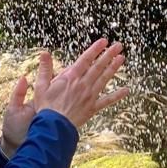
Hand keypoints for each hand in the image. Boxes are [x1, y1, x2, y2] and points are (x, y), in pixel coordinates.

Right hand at [1, 40, 127, 148]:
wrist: (54, 126)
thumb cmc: (46, 106)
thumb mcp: (41, 85)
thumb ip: (45, 68)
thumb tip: (44, 53)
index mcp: (71, 77)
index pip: (85, 59)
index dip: (95, 49)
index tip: (104, 41)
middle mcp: (83, 84)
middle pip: (98, 66)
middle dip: (109, 54)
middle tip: (118, 45)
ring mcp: (89, 96)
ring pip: (104, 79)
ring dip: (113, 68)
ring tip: (122, 58)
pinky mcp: (92, 107)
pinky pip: (107, 100)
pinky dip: (117, 95)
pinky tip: (126, 90)